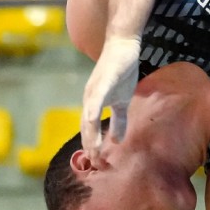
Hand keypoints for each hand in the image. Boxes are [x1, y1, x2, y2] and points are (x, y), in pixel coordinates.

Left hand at [80, 36, 140, 167]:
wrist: (124, 46)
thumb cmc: (122, 71)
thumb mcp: (123, 100)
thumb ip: (120, 120)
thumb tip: (118, 140)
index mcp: (93, 103)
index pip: (90, 129)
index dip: (92, 145)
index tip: (96, 162)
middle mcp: (89, 98)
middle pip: (85, 127)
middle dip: (89, 146)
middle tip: (93, 163)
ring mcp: (94, 90)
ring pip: (88, 117)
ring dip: (90, 136)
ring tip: (93, 151)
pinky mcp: (102, 82)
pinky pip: (96, 101)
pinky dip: (93, 115)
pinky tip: (92, 125)